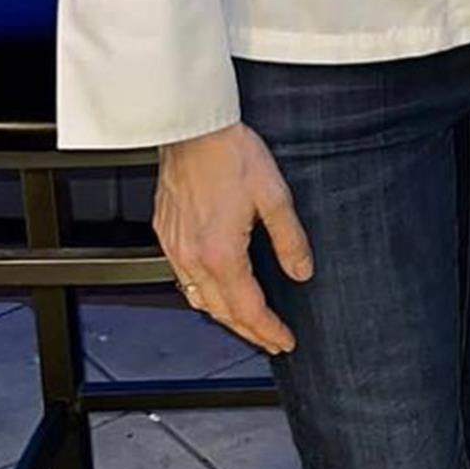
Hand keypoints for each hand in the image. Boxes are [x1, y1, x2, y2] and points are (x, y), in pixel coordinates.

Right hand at [155, 122, 313, 354]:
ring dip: (224, 316)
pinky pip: (182, 279)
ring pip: (198, 299)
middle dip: (248, 332)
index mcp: (220, 254)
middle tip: (270, 340)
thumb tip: (302, 270)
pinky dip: (202, 293)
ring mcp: (175, 247)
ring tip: (247, 321)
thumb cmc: (230, 152)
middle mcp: (192, 258)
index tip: (284, 340)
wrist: (193, 128)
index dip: (268, 330)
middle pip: (221, 313)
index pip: (248, 309)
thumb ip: (289, 238)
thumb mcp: (274, 194)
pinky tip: (215, 287)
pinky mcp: (166, 233)